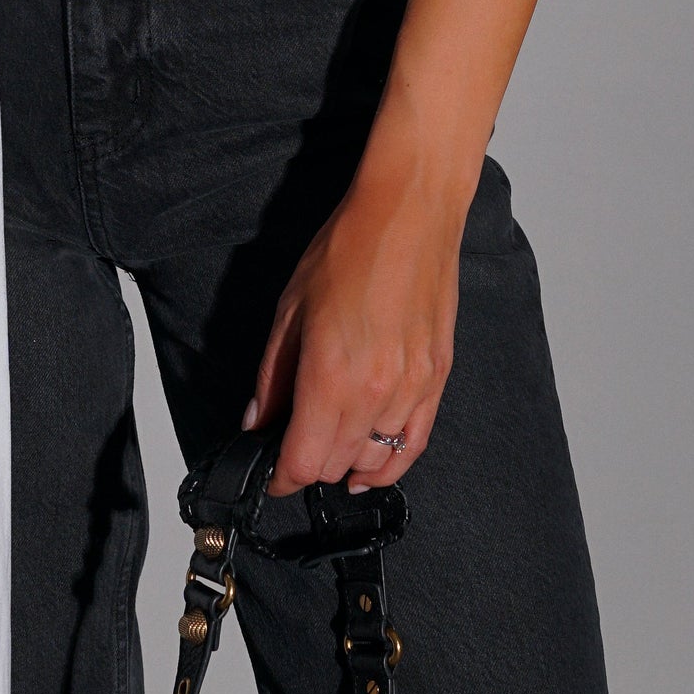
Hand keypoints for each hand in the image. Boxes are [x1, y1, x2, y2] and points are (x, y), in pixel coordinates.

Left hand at [244, 163, 467, 495]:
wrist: (409, 216)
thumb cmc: (349, 250)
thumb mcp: (290, 311)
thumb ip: (272, 376)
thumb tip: (257, 421)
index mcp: (330, 376)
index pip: (303, 461)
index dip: (281, 477)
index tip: (271, 474)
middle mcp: (375, 392)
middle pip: (335, 465)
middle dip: (308, 466)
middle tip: (291, 448)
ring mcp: (412, 389)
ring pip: (375, 461)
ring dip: (345, 463)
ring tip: (328, 449)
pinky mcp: (436, 380)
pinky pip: (413, 443)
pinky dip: (390, 463)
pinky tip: (369, 466)